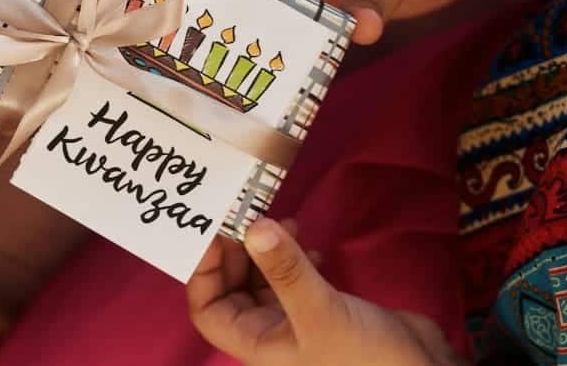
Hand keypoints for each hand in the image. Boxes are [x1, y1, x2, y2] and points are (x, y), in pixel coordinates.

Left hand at [186, 219, 462, 365]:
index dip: (203, 273)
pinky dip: (297, 257)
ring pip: (266, 278)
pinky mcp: (325, 307)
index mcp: (256, 343)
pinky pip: (296, 277)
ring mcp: (298, 319)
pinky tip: (310, 242)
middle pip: (233, 288)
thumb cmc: (363, 357)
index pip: (207, 309)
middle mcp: (271, 333)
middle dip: (236, 252)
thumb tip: (252, 227)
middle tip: (245, 215)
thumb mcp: (320, 312)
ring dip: (267, 249)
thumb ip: (285, 269)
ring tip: (280, 221)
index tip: (212, 232)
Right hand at [253, 0, 544, 44]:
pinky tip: (298, 72)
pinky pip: (324, 28)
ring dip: (282, 36)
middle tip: (227, 57)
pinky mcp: (355, 8)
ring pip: (297, 14)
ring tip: (253, 71)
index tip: (215, 17)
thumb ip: (370, 0)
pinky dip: (312, 46)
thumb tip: (360, 32)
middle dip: (255, 19)